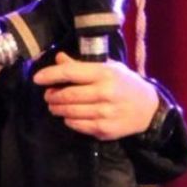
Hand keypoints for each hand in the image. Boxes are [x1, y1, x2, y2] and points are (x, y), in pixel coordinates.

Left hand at [32, 55, 161, 139]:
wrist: (149, 109)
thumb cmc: (125, 84)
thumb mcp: (109, 69)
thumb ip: (82, 65)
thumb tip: (58, 58)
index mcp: (105, 74)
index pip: (70, 72)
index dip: (50, 75)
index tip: (37, 78)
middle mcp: (105, 92)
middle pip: (65, 95)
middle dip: (51, 96)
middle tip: (49, 95)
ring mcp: (104, 112)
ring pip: (68, 112)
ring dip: (57, 108)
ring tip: (56, 105)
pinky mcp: (103, 129)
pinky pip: (76, 125)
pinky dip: (68, 120)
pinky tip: (71, 115)